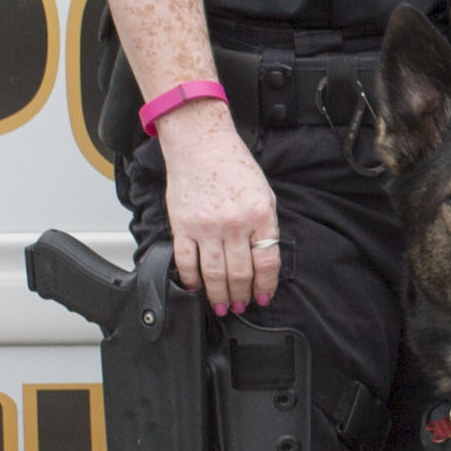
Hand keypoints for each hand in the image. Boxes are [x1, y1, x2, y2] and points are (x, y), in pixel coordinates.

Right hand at [157, 106, 278, 312]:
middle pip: (240, 274)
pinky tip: (195, 288)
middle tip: (240, 306)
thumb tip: (262, 261)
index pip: (267, 262)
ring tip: (221, 306)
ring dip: (218, 296)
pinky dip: (190, 280)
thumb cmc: (232, 165)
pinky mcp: (183, 226)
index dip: (266, 286)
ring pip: (214, 274)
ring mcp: (207, 226)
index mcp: (260, 215)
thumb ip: (264, 227)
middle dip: (241, 296)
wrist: (201, 143)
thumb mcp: (263, 194)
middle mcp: (235, 223)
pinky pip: (186, 262)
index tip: (263, 298)